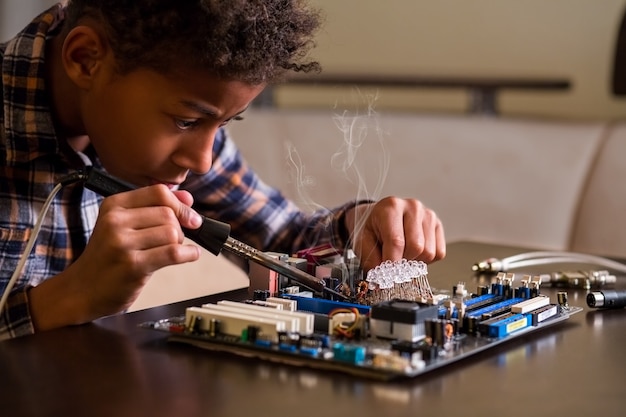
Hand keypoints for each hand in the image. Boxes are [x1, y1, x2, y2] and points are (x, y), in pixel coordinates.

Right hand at [29, 185, 201, 329]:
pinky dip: (189, 254)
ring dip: (181, 243)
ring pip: (173, 233)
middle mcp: (115, 221)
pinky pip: (174, 253)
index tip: (189, 216)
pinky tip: (188, 256)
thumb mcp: (123, 225)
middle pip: (168, 213)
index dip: (180, 204)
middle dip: (180, 227)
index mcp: (113, 205)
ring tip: (170, 251)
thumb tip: (188, 197)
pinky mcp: (133, 265)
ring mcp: (123, 243)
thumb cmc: (106, 257)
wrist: (81, 290)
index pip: (158, 192)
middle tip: (175, 240)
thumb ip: (155, 208)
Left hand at [345, 197, 445, 271]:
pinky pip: (439, 253)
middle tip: (393, 260)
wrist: (379, 218)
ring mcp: (428, 215)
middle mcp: (413, 207)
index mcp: (391, 207)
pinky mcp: (437, 225)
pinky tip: (414, 252)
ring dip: (415, 260)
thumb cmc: (372, 229)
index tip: (386, 273)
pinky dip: (426, 259)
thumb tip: (382, 278)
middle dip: (404, 261)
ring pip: (429, 252)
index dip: (392, 262)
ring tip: (402, 254)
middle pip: (416, 247)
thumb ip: (371, 259)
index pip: (397, 241)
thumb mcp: (362, 241)